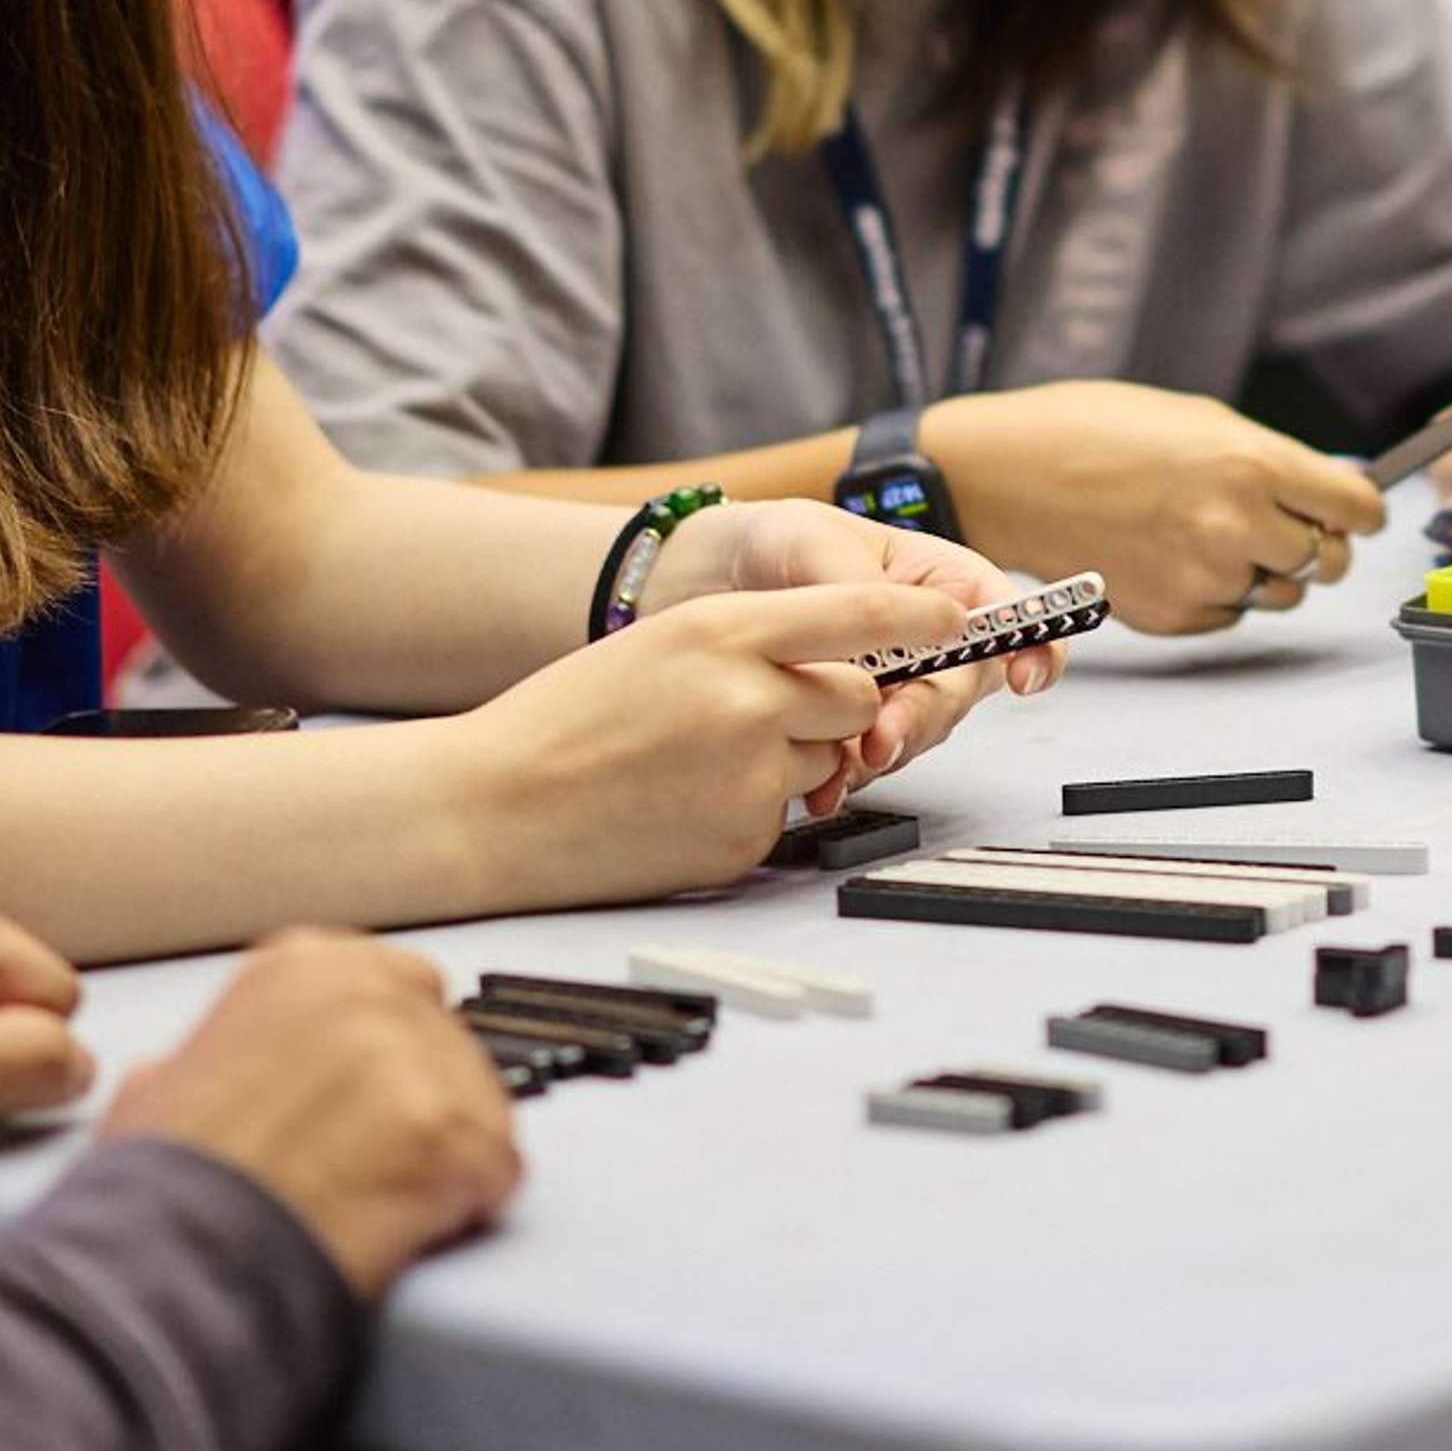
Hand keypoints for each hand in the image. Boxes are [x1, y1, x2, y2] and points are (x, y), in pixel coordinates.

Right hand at [100, 927, 516, 1301]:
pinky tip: (412, 1228)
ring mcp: (419, 1060)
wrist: (171, 1267)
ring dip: (446, 1155)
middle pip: (444, 1041)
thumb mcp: (159, 1089)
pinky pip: (497, 1169)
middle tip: (379, 1161)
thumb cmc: (160, 1191)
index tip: (369, 1101)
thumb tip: (190, 1074)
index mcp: (301, 966)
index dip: (382, 1058)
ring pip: (481, 1101)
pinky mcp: (456, 1135)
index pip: (392, 988)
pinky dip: (467, 1206)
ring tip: (382, 1204)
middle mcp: (372, 991)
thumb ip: (211, 1056)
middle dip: (421, 1100)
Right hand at [449, 581, 957, 907]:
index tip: (959, 617)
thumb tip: (847, 656)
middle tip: (764, 712)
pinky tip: (682, 805)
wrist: (492, 807)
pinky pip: (786, 814)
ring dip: (789, 757)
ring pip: (825, 756)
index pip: (860, 611)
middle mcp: (748, 696)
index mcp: (723, 630)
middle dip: (837, 703)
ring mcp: (748, 773)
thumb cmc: (570, 720)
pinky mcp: (744, 838)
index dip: (921, 616)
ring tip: (699, 762)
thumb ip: (757, 640)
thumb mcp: (665, 644)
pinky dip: (750, 809)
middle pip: (859, 693)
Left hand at [654, 497, 1052, 781]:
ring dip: (882, 752)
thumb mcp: (813, 542)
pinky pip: (867, 762)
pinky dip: (846, 779)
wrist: (695, 586)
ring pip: (916, 733)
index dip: (1034, 648)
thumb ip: (863, 591)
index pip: (1010, 618)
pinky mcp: (847, 725)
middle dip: (923, 718)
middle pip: (960, 690)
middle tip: (882, 736)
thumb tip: (911, 629)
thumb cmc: (769, 544)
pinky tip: (820, 784)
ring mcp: (889, 687)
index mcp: (937, 583)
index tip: (1022, 676)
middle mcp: (926, 641)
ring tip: (838, 761)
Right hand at [924, 382, 1386, 637]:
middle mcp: (1237, 527)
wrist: (1010, 477)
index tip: (1355, 509)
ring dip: (1266, 569)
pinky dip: (1218, 591)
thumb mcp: (1200, 419)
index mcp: (1252, 464)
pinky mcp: (1174, 616)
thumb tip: (1325, 490)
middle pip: (1329, 559)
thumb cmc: (1096, 431)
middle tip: (1288, 522)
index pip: (1357, 508)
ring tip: (1213, 533)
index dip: (1361, 508)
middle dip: (1318, 541)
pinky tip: (1176, 554)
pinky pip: (1230, 613)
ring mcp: (1205, 579)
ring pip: (1282, 593)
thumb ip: (1269, 459)